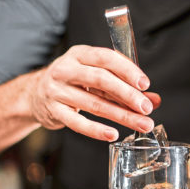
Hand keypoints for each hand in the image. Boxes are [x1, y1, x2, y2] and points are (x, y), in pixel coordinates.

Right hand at [28, 45, 160, 140]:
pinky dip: (96, 130)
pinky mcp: (54, 111)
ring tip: (142, 124)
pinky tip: (113, 134)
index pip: (106, 58)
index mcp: (79, 54)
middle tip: (146, 107)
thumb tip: (154, 99)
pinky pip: (77, 123)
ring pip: (93, 104)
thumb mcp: (96, 77)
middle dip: (127, 94)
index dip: (127, 70)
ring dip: (121, 116)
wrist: (35, 94)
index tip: (145, 84)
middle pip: (101, 80)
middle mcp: (66, 69)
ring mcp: (57, 91)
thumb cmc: (73, 82)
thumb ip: (125, 86)